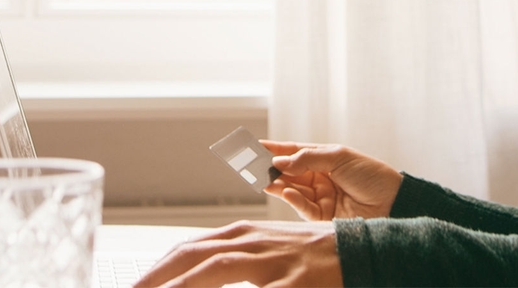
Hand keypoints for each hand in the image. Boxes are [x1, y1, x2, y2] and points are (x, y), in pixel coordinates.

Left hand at [132, 219, 341, 287]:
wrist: (364, 253)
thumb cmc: (311, 260)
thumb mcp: (266, 255)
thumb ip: (233, 262)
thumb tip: (193, 276)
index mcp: (242, 235)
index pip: (186, 250)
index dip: (155, 271)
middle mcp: (252, 242)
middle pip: (190, 256)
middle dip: (154, 278)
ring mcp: (273, 260)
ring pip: (215, 268)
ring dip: (180, 285)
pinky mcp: (294, 282)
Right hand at [262, 142, 402, 220]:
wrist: (392, 201)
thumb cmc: (371, 174)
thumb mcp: (339, 157)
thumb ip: (308, 158)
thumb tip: (280, 160)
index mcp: (325, 159)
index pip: (295, 151)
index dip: (275, 148)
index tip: (255, 145)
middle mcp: (320, 177)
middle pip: (289, 171)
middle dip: (271, 168)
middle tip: (252, 164)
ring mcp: (321, 196)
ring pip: (292, 189)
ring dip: (277, 184)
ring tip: (263, 179)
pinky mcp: (323, 216)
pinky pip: (303, 207)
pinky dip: (293, 199)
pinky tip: (287, 191)